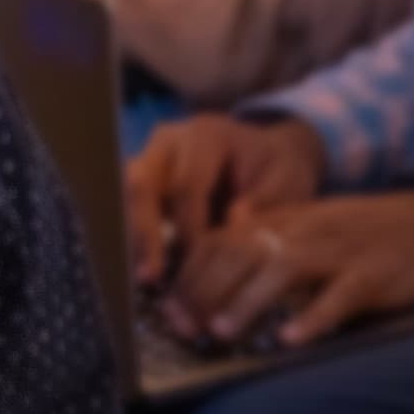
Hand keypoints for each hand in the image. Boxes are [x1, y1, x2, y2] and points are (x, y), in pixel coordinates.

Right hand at [128, 113, 326, 287]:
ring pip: (126, 196)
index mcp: (206, 135)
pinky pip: (126, 208)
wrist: (267, 157)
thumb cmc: (277, 171)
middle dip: (145, 234)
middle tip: (151, 277)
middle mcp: (168, 141)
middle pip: (142, 185)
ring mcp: (149, 158)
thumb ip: (264, 203)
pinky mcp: (142, 180)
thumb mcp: (287, 183)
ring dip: (133, 239)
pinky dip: (135, 240)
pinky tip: (147, 271)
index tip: (202, 265)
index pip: (186, 185)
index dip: (190, 228)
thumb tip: (232, 222)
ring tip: (145, 278)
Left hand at [158, 176, 413, 350]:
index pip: (223, 240)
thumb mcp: (320, 230)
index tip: (166, 308)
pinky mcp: (378, 273)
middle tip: (181, 328)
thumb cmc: (381, 234)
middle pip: (241, 254)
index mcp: (289, 220)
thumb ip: (274, 247)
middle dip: (204, 291)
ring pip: (281, 270)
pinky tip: (292, 340)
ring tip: (220, 332)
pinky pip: (341, 295)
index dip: (190, 274)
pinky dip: (314, 317)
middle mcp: (308, 230)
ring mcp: (343, 250)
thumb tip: (222, 281)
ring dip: (246, 302)